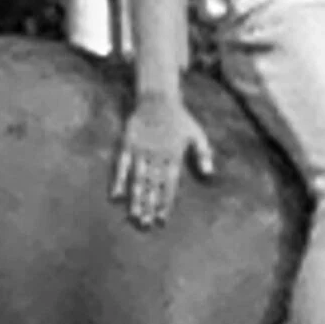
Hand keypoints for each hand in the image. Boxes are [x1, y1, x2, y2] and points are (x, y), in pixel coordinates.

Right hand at [111, 95, 213, 226]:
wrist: (158, 99)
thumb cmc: (180, 119)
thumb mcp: (197, 134)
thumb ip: (204, 154)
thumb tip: (209, 174)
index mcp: (173, 155)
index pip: (169, 184)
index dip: (165, 201)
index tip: (163, 218)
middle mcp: (156, 155)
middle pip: (152, 185)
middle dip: (149, 206)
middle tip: (146, 224)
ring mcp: (140, 150)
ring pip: (137, 178)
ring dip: (135, 198)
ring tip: (134, 216)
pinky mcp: (127, 144)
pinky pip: (121, 165)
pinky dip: (118, 180)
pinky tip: (115, 196)